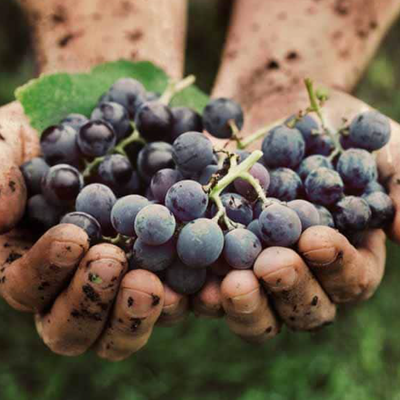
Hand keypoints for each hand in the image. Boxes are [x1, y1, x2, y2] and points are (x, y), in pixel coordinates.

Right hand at [0, 0, 187, 360]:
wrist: (110, 125)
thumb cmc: (53, 134)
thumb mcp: (14, 137)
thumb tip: (0, 216)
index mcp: (33, 261)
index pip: (27, 286)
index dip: (45, 270)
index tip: (75, 235)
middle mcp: (74, 284)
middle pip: (70, 327)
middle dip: (89, 300)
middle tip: (113, 261)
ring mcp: (120, 284)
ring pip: (118, 332)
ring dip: (133, 315)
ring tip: (150, 282)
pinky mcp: (162, 275)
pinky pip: (171, 304)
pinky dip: (183, 301)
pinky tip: (199, 283)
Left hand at [188, 85, 398, 340]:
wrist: (275, 110)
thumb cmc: (334, 129)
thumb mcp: (381, 145)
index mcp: (345, 257)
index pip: (351, 279)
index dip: (337, 266)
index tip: (316, 239)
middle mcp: (301, 273)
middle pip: (301, 307)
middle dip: (288, 289)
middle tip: (270, 265)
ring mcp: (254, 270)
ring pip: (253, 309)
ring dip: (241, 304)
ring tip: (227, 285)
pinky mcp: (214, 259)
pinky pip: (202, 286)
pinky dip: (192, 292)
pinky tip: (179, 284)